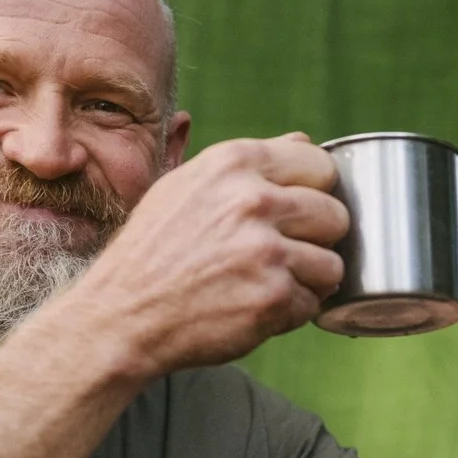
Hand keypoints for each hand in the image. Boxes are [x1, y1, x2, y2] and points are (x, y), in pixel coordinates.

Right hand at [69, 135, 349, 375]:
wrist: (121, 315)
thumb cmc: (153, 253)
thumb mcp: (187, 186)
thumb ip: (249, 165)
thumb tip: (305, 142)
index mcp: (233, 163)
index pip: (321, 165)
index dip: (315, 193)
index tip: (297, 214)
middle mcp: (253, 200)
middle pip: (336, 214)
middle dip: (316, 240)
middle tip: (279, 256)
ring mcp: (266, 251)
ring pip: (332, 264)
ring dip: (307, 281)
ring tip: (265, 284)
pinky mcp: (273, 297)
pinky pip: (313, 304)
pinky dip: (290, 313)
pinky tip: (252, 307)